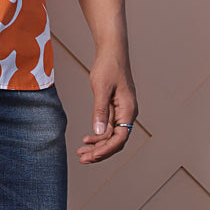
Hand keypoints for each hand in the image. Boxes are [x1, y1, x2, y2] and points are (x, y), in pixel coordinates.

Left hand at [77, 49, 136, 163]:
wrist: (112, 51)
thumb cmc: (108, 66)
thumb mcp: (101, 88)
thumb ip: (100, 111)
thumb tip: (99, 132)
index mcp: (128, 109)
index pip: (120, 138)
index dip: (106, 150)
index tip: (91, 156)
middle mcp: (128, 113)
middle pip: (116, 141)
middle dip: (100, 152)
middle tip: (82, 159)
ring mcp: (122, 111)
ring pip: (112, 136)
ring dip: (97, 146)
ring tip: (81, 152)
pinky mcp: (115, 108)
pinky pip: (109, 128)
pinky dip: (98, 135)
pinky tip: (87, 139)